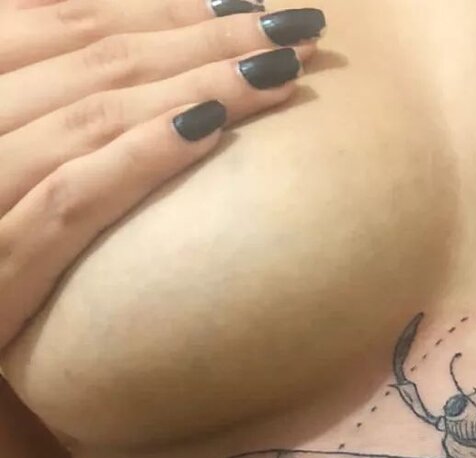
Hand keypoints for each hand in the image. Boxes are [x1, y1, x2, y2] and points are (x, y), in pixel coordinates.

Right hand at [0, 0, 325, 350]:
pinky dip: (140, 155)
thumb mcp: (21, 155)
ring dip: (196, 82)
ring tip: (280, 72)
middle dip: (204, 36)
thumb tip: (154, 65)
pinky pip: (74, 196)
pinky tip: (209, 130)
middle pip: (97, 56)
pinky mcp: (2, 261)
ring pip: (94, 113)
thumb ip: (62, 107)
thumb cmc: (1, 249)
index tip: (245, 5)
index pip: (72, 20)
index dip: (164, 7)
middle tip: (293, 26)